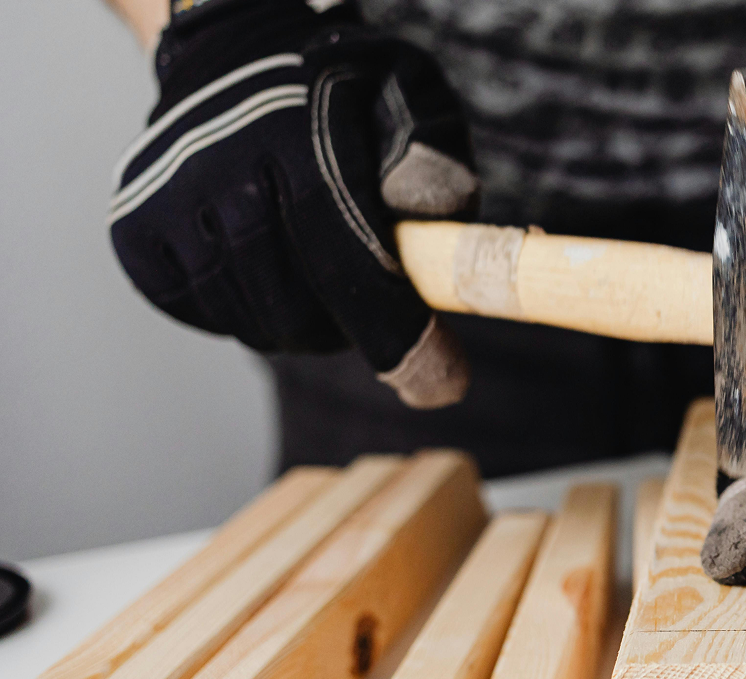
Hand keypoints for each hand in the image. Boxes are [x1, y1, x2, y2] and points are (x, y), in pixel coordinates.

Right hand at [109, 0, 477, 407]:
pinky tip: (265, 271)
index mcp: (294, 136)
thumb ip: (433, 152)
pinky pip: (203, 315)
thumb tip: (434, 210)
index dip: (395, 331)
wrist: (235, 59)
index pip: (345, 257)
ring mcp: (164, 202)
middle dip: (350, 328)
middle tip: (371, 304)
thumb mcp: (406, 97)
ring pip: (250, 322)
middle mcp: (217, 169)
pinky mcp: (133, 232)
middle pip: (295, 308)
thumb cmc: (340, 94)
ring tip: (319, 281)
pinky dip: (245, 314)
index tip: (440, 380)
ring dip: (299, 326)